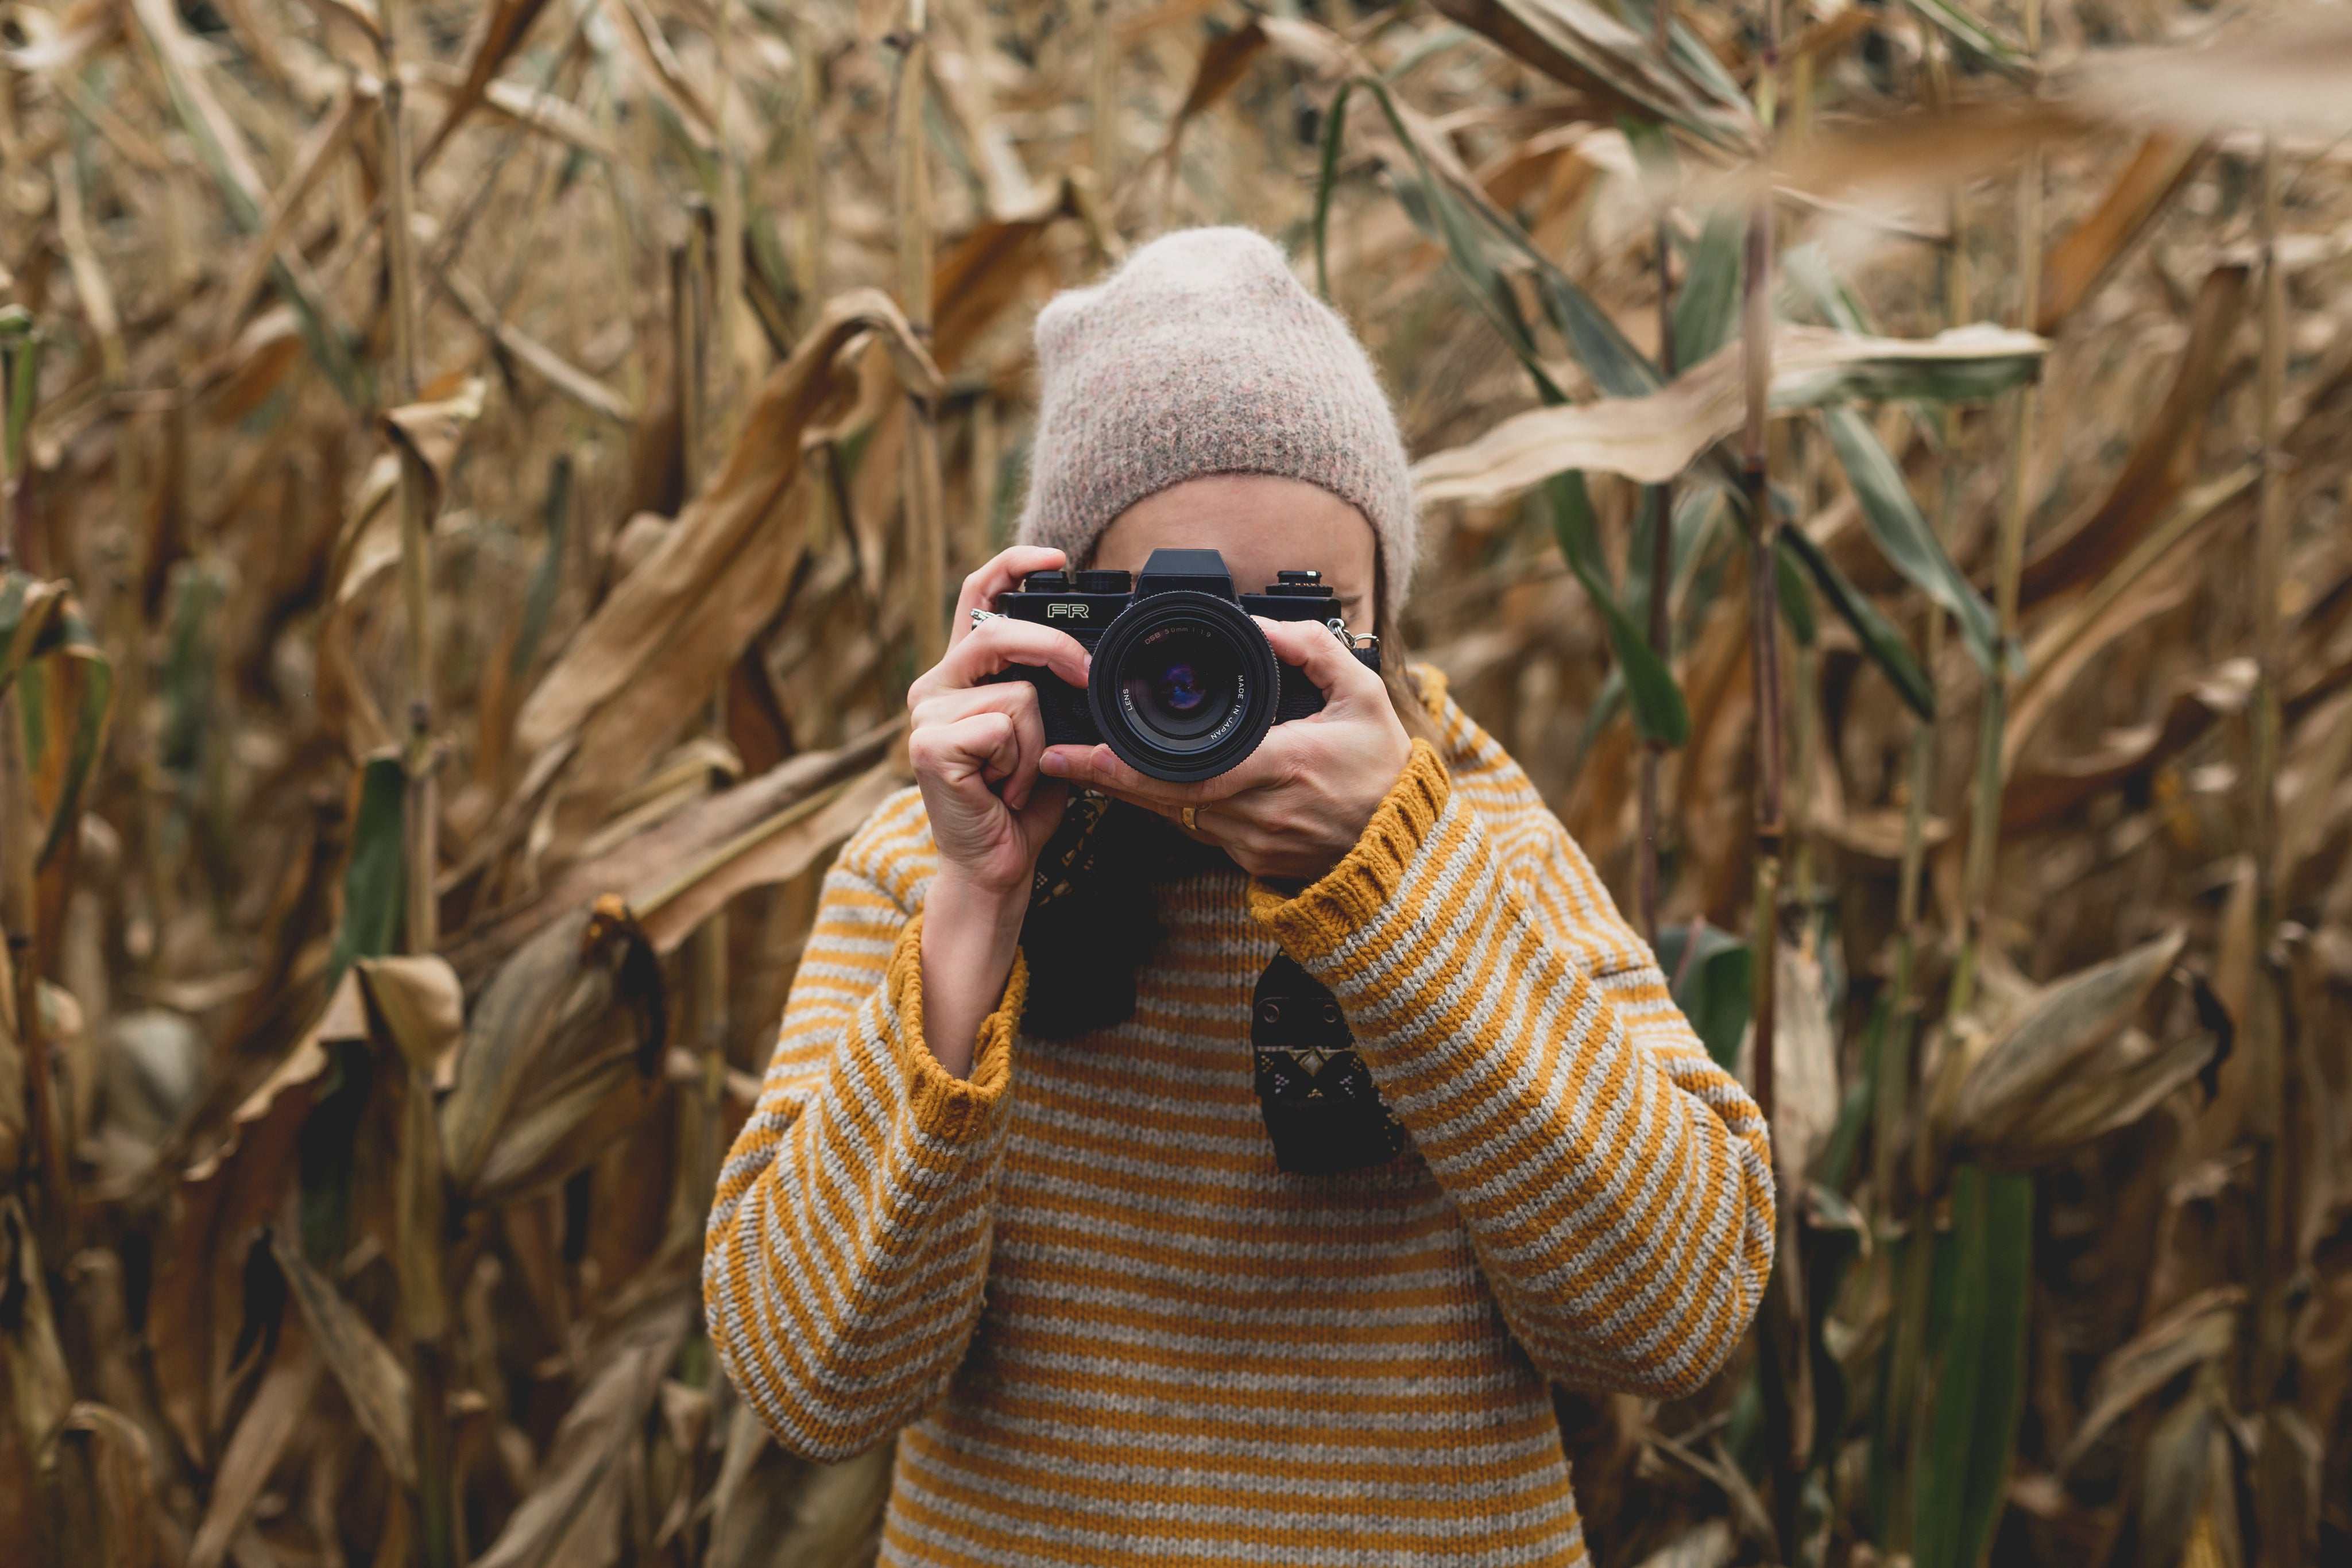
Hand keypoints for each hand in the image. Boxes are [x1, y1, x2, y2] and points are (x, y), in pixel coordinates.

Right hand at [908, 546, 1088, 898]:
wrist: (997, 866)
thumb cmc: (1022, 802)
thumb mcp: (1044, 732)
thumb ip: (1048, 690)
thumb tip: (1085, 657)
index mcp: (960, 675)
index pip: (977, 596)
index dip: (1011, 565)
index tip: (1055, 558)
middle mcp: (933, 686)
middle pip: (999, 632)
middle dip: (1056, 653)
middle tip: (1086, 681)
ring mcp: (925, 715)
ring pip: (1017, 692)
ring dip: (1038, 743)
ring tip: (1019, 776)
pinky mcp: (930, 746)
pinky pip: (1005, 728)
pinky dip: (1023, 765)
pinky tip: (1004, 790)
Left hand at [1040, 617, 1411, 882]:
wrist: (1404, 846)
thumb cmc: (1384, 768)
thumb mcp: (1362, 695)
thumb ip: (1313, 650)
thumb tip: (1263, 625)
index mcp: (1285, 765)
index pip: (1191, 770)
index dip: (1129, 767)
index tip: (1083, 753)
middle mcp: (1260, 810)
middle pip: (1165, 798)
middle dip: (1106, 779)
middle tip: (1056, 759)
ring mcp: (1253, 841)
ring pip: (1175, 815)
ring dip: (1131, 792)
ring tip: (1084, 764)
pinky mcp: (1252, 859)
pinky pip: (1197, 829)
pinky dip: (1167, 806)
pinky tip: (1139, 786)